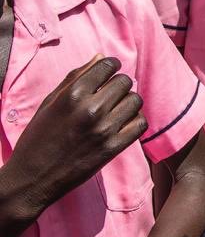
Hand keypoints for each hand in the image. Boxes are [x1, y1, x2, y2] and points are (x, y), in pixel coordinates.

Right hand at [7, 55, 147, 210]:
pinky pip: (140, 123)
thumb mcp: (50, 103)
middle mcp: (91, 109)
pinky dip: (135, 120)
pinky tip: (123, 123)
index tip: (108, 73)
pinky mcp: (113, 148)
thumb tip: (101, 57)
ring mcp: (104, 129)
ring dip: (128, 102)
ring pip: (135, 101)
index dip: (110, 67)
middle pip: (125, 82)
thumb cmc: (38, 138)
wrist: (32, 178)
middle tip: (109, 95)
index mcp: (73, 95)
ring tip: (116, 109)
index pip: (108, 66)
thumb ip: (75, 78)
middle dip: (119, 85)